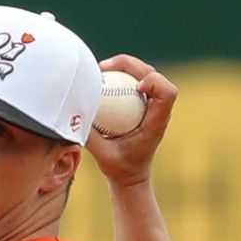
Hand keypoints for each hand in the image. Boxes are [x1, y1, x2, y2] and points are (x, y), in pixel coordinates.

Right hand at [86, 54, 177, 186]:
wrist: (131, 175)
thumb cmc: (120, 168)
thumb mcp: (104, 156)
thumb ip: (90, 138)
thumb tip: (73, 118)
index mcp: (156, 122)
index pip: (167, 93)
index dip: (155, 82)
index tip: (135, 87)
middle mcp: (157, 110)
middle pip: (153, 74)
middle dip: (131, 65)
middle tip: (105, 67)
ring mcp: (150, 104)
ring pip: (144, 73)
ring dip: (124, 66)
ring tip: (101, 68)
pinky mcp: (141, 103)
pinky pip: (133, 80)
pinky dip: (119, 75)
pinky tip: (101, 77)